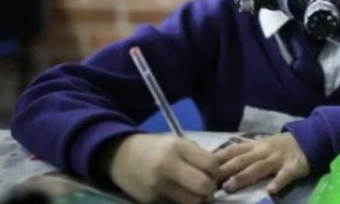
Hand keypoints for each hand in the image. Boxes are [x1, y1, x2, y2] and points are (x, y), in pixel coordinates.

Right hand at [105, 134, 219, 203]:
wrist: (121, 157)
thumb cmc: (154, 148)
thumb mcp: (176, 142)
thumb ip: (197, 155)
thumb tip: (218, 172)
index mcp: (176, 147)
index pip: (211, 164)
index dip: (216, 171)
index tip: (212, 172)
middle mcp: (167, 167)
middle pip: (204, 186)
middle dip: (210, 188)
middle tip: (206, 185)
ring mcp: (158, 186)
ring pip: (193, 202)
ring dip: (198, 199)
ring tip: (193, 191)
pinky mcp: (151, 201)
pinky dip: (182, 203)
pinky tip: (179, 195)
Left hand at [216, 133, 309, 194]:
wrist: (309, 138)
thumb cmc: (281, 146)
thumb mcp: (261, 146)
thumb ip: (244, 154)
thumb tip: (220, 162)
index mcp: (254, 146)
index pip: (232, 151)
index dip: (218, 159)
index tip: (202, 167)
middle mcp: (263, 151)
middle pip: (241, 160)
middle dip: (225, 170)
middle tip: (210, 181)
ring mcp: (277, 159)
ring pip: (258, 168)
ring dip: (243, 177)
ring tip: (230, 187)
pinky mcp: (292, 167)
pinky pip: (284, 175)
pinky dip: (277, 183)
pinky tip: (270, 191)